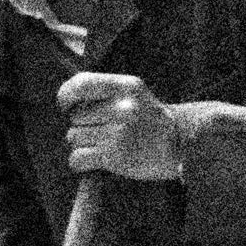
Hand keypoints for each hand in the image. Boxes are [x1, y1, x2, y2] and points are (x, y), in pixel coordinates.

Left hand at [57, 71, 183, 181]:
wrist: (180, 144)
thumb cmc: (149, 117)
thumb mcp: (133, 92)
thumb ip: (103, 90)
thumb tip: (65, 100)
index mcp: (126, 86)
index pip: (81, 84)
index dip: (66, 96)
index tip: (66, 106)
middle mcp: (122, 108)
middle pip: (76, 117)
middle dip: (83, 126)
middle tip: (102, 130)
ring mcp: (118, 132)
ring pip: (74, 137)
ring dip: (83, 144)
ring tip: (104, 144)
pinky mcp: (114, 156)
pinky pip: (77, 158)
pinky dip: (80, 162)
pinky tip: (95, 160)